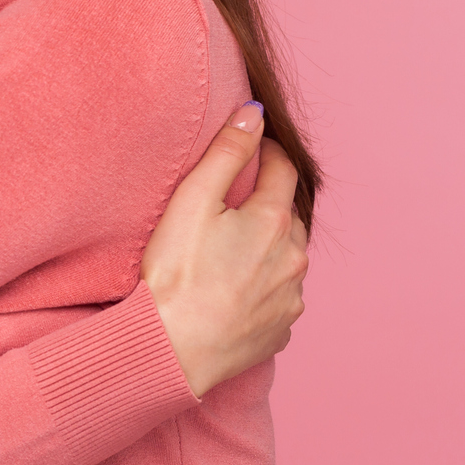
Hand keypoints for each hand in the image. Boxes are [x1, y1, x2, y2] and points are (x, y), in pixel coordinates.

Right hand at [139, 102, 310, 397]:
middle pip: (288, 215)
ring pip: (287, 258)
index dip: (267, 154)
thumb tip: (254, 113)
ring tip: (228, 254)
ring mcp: (291, 298)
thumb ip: (226, 153)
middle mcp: (294, 258)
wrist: (170, 351)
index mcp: (274, 221)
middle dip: (267, 205)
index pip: (283, 170)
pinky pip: (279, 297)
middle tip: (232, 208)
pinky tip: (232, 291)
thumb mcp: (192, 202)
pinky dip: (263, 287)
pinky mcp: (281, 330)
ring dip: (267, 248)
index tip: (253, 149)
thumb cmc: (174, 276)